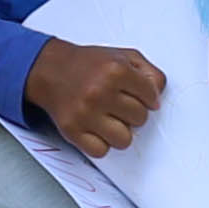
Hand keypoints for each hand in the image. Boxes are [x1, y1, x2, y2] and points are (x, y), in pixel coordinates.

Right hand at [27, 37, 163, 158]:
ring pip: (124, 139)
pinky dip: (101, 143)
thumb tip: (158, 96)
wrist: (49, 69)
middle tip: (119, 104)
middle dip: (133, 112)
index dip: (148, 97)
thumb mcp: (121, 56)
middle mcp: (100, 91)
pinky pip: (101, 151)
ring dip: (120, 131)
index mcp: (115, 70)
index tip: (139, 96)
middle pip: (140, 119)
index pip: (152, 96)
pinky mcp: (72, 130)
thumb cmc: (87, 64)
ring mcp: (85, 113)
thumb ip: (148, 72)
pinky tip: (96, 128)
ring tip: (109, 118)